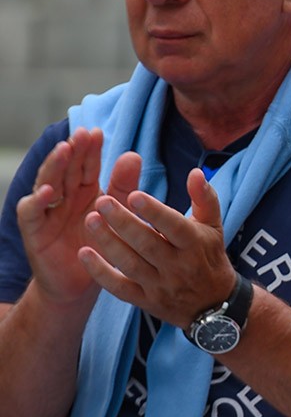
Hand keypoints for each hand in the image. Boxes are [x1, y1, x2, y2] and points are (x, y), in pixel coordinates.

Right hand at [15, 129, 134, 306]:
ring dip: (55, 166)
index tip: (97, 132)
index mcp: (84, 191)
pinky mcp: (34, 231)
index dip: (90, 149)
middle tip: (82, 133)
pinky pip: (31, 213)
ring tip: (65, 150)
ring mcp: (46, 212)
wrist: (81, 284)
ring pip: (47, 183)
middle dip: (73, 150)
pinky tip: (48, 191)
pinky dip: (37, 201)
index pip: (86, 165)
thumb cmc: (101, 246)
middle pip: (66, 168)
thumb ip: (124, 187)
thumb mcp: (117, 214)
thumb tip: (133, 154)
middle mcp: (63, 197)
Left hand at [78, 167, 238, 327]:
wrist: (212, 305)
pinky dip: (100, 272)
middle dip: (123, 222)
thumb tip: (195, 172)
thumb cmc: (209, 256)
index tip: (133, 195)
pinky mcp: (145, 301)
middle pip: (147, 244)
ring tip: (90, 220)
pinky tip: (84, 253)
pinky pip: (119, 288)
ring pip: (130, 264)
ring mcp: (160, 286)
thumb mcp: (214, 226)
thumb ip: (204, 197)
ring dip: (108, 242)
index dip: (154, 212)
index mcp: (196, 244)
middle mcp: (179, 266)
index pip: (174, 226)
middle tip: (101, 201)